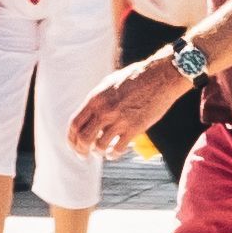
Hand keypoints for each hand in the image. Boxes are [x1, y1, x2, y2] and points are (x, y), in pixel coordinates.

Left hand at [70, 52, 190, 158]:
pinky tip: (115, 153)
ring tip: (103, 151)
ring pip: (100, 147)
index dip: (71, 139)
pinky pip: (119, 149)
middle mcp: (105, 110)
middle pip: (84, 139)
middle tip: (84, 155)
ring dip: (99, 152)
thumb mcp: (109, 83)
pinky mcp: (135, 128)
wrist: (160, 76)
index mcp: (95, 99)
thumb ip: (97, 100)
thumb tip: (87, 115)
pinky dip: (114, 154)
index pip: (74, 124)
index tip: (74, 145)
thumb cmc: (135, 77)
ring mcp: (120, 120)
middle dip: (81, 150)